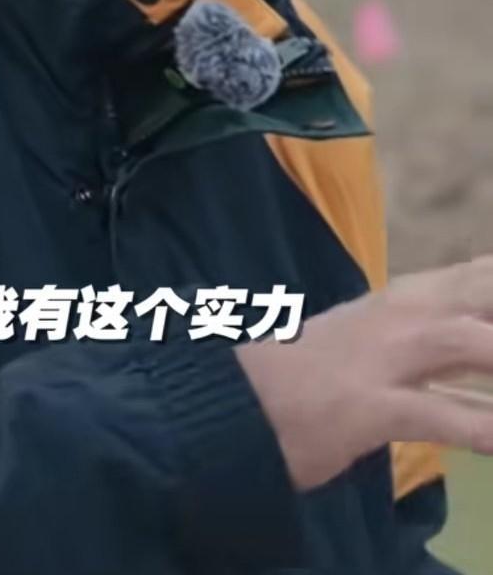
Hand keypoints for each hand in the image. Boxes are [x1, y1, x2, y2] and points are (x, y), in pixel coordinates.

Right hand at [236, 255, 492, 490]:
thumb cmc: (311, 374)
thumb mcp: (376, 342)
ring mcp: (380, 359)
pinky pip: (433, 415)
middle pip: (483, 292)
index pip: (482, 274)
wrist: (233, 398)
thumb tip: (482, 339)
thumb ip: (434, 336)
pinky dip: (478, 426)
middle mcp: (399, 317)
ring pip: (465, 343)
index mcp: (405, 299)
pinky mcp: (364, 407)